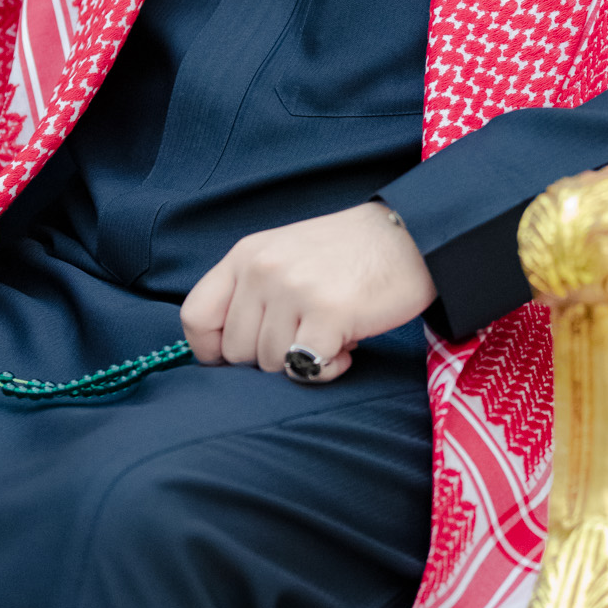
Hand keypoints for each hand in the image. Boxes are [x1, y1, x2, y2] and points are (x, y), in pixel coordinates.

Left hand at [181, 201, 435, 381]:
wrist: (411, 237)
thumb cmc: (348, 252)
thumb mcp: (284, 255)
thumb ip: (251, 292)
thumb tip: (226, 353)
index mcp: (246, 255)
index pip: (195, 316)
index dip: (211, 349)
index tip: (237, 356)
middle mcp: (263, 270)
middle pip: (235, 352)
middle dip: (269, 356)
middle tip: (305, 334)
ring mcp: (293, 291)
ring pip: (271, 364)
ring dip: (302, 360)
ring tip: (330, 332)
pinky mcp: (327, 315)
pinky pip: (305, 369)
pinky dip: (327, 370)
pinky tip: (345, 348)